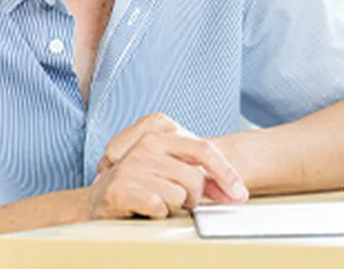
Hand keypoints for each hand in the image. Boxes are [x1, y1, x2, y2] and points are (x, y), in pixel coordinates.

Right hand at [87, 113, 248, 218]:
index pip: (204, 150)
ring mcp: (132, 165)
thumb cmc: (146, 179)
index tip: (240, 193)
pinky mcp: (120, 188)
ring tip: (158, 200)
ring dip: (174, 206)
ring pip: (178, 195)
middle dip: (193, 197)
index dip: (226, 173)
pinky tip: (145, 207)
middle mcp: (147, 144)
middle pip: (195, 178)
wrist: (103, 193)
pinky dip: (158, 213)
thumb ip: (206, 177)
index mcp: (163, 131)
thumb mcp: (175, 168)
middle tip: (180, 199)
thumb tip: (236, 193)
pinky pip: (159, 206)